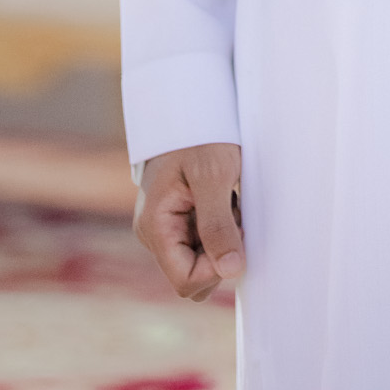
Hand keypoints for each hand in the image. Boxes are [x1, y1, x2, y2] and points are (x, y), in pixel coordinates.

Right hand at [134, 142, 243, 298]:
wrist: (190, 108)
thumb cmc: (199, 134)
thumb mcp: (214, 175)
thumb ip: (218, 224)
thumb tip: (231, 270)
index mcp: (155, 227)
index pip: (186, 281)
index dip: (215, 268)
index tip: (234, 232)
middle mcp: (155, 234)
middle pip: (193, 276)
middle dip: (219, 253)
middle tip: (232, 212)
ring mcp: (165, 228)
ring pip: (201, 261)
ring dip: (222, 238)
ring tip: (227, 201)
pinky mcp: (178, 220)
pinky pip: (203, 243)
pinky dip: (220, 227)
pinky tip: (224, 200)